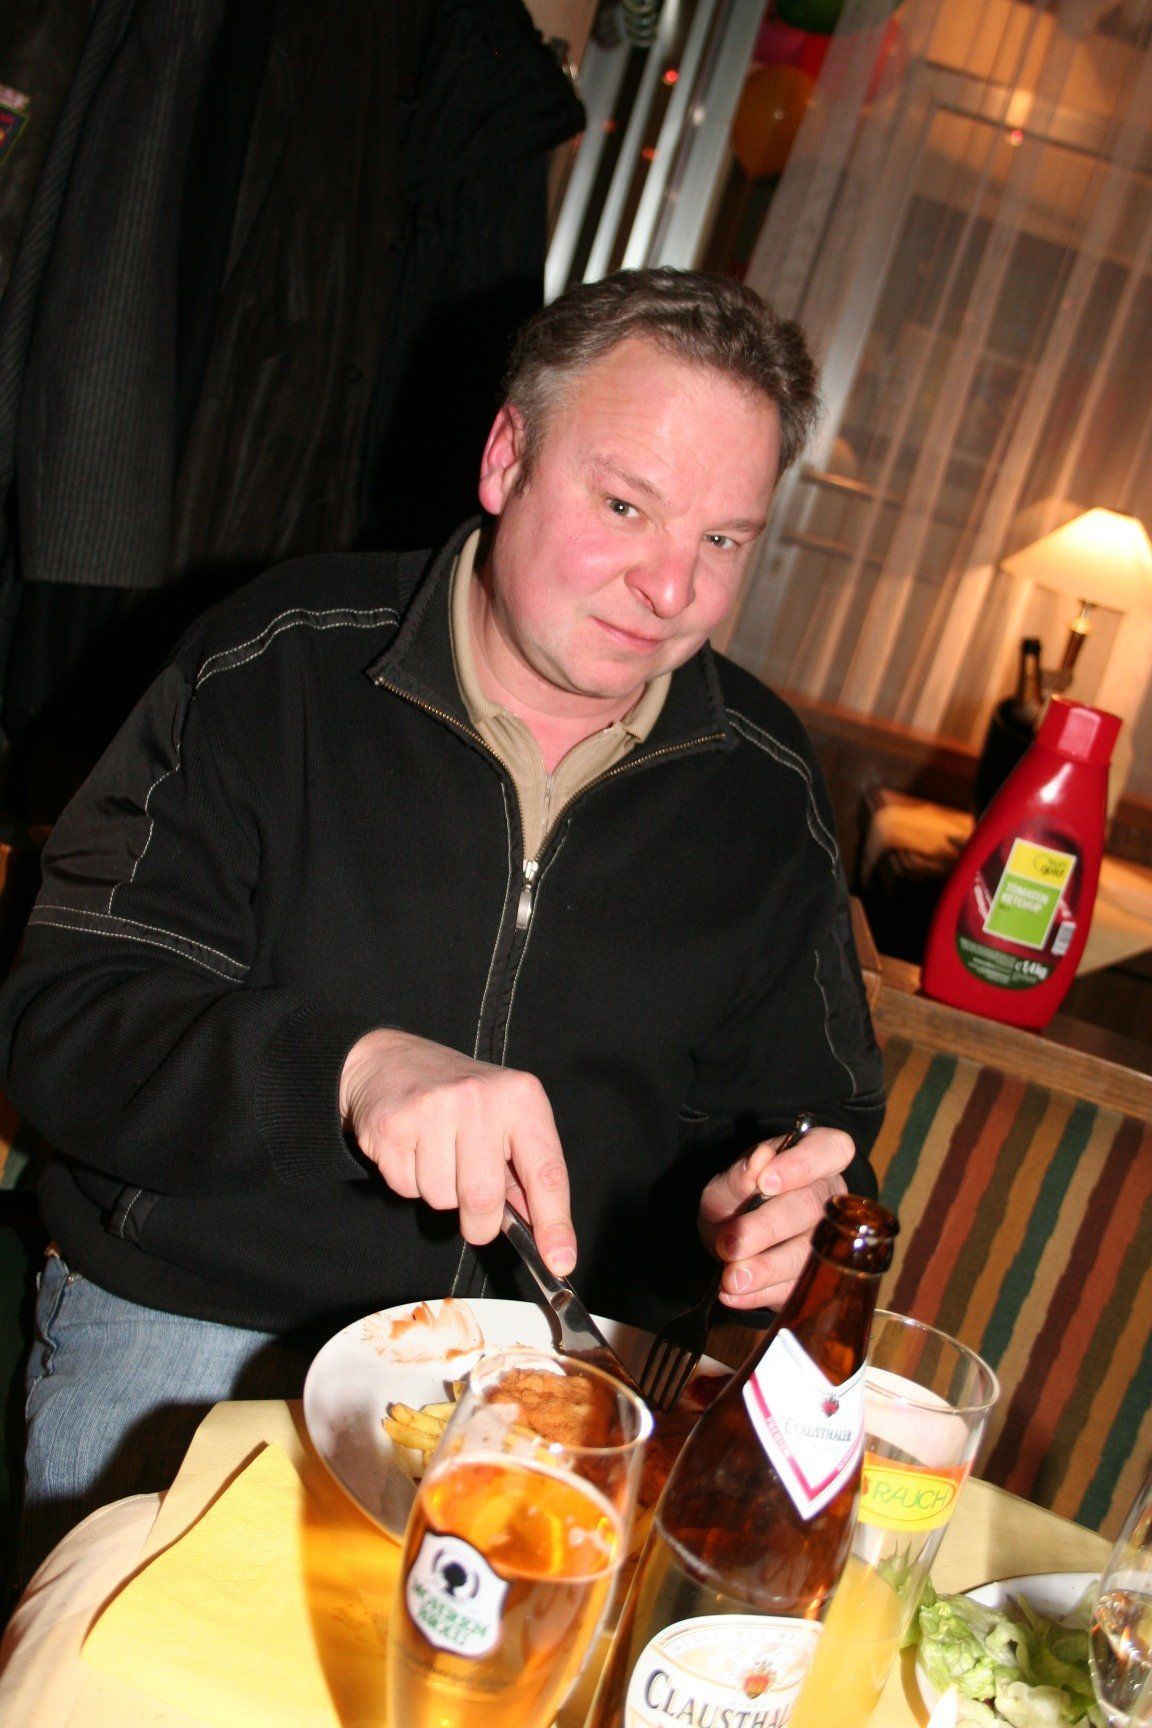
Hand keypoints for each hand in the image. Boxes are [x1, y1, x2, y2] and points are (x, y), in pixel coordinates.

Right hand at [339, 1029, 575, 1275]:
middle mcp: (481, 1098)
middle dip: (480, 1222)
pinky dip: (410, 1181)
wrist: (389, 1060)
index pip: (546, 1171)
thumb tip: (547, 1234)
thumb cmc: (459, 1099)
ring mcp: (434, 1108)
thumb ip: (526, 1173)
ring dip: (441, 1194)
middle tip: (476, 1212)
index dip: (554, 1222)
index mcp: (521, 1098)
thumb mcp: (505, 1120)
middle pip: (484, 1199)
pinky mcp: (395, 1123)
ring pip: (442, 1199)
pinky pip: (407, 1188)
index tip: (561, 1261)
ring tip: (437, 1155)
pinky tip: (412, 1148)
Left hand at [697, 1125, 854, 1310]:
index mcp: (818, 1158)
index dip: (802, 1164)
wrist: (734, 1241)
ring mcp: (834, 1241)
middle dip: (768, 1227)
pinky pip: (798, 1287)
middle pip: (811, 1208)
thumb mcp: (727, 1186)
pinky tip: (735, 1294)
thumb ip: (739, 1176)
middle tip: (732, 1244)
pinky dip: (762, 1293)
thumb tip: (759, 1160)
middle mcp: (832, 1197)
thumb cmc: (739, 1201)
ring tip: (732, 1278)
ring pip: (809, 1254)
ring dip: (767, 1268)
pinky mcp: (822, 1281)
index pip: (829, 1149)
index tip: (766, 1182)